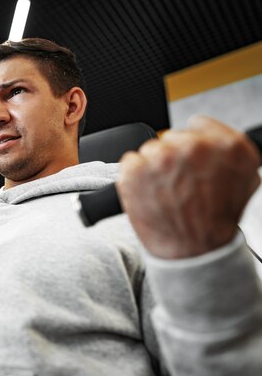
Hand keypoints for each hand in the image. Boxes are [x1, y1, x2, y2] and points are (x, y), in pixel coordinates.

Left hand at [118, 115, 260, 258]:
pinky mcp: (135, 170)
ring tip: (164, 192)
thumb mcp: (245, 179)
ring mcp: (162, 157)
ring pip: (150, 150)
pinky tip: (148, 193)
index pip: (197, 125)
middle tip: (178, 183)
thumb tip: (212, 138)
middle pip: (172, 137)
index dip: (193, 142)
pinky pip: (130, 162)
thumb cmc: (216, 220)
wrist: (192, 251)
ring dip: (153, 167)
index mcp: (226, 145)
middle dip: (173, 157)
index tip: (190, 159)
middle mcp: (194, 147)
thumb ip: (229, 150)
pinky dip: (134, 177)